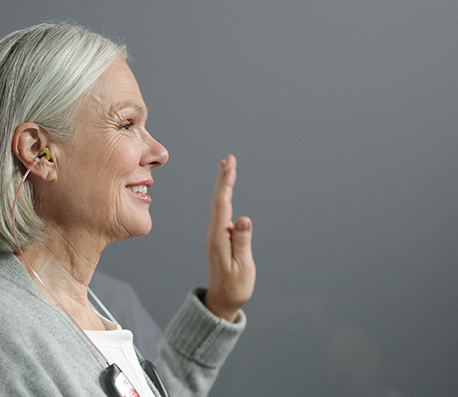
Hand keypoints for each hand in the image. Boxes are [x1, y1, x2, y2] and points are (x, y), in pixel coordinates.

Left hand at [204, 155, 254, 321]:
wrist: (222, 300)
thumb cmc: (235, 287)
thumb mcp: (242, 267)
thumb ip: (242, 243)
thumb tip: (243, 219)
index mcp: (219, 238)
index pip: (222, 206)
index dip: (226, 185)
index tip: (230, 166)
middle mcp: (214, 233)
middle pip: (218, 201)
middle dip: (223, 178)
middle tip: (229, 158)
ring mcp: (215, 235)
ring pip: (218, 205)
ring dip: (223, 185)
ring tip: (226, 166)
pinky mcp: (219, 238)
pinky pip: (220, 212)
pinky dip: (223, 197)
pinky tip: (226, 190)